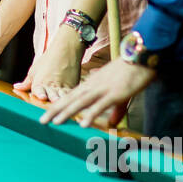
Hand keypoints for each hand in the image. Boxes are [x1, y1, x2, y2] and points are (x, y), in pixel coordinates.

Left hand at [16, 30, 82, 98]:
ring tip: (64, 102)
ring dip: (63, 99)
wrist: (65, 50)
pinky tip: (72, 101)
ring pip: (63, 95)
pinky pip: (71, 93)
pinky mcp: (72, 86)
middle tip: (55, 101)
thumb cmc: (47, 61)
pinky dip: (70, 97)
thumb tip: (16, 87)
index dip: (41, 94)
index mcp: (40, 82)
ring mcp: (63, 87)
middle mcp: (51, 86)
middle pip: (52, 95)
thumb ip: (26, 83)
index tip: (42, 97)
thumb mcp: (34, 71)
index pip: (39, 90)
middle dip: (53, 98)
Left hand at [38, 59, 155, 128]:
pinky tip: (83, 124)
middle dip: (56, 110)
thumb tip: (111, 122)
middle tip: (41, 121)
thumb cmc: (130, 72)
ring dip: (68, 113)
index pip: (70, 96)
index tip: (47, 113)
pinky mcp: (115, 93)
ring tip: (55, 122)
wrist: (141, 56)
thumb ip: (114, 108)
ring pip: (81, 102)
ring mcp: (103, 89)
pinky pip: (101, 106)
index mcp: (92, 84)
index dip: (58, 105)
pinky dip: (91, 115)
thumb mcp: (119, 92)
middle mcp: (93, 86)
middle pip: (71, 99)